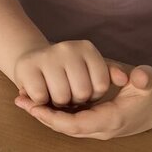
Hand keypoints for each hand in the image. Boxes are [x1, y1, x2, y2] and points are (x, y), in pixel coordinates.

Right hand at [13, 40, 129, 109]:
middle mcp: (67, 48)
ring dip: (58, 104)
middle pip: (81, 93)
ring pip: (61, 97)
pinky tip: (40, 93)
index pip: (101, 85)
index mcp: (87, 48)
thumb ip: (111, 74)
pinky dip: (40, 102)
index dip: (94, 95)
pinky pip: (40, 97)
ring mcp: (46, 56)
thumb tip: (125, 78)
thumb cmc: (67, 71)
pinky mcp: (26, 67)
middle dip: (76, 101)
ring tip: (55, 93)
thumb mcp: (92, 69)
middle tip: (68, 92)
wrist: (31, 61)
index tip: (86, 89)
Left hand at [15, 65, 151, 138]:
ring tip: (23, 101)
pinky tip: (39, 102)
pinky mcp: (95, 122)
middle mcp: (102, 128)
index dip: (54, 117)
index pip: (77, 125)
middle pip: (66, 128)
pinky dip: (54, 114)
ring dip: (45, 115)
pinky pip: (70, 121)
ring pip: (66, 126)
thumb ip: (145, 79)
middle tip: (20, 101)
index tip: (34, 106)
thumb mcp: (151, 81)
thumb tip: (139, 77)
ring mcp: (98, 128)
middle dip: (42, 116)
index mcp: (112, 119)